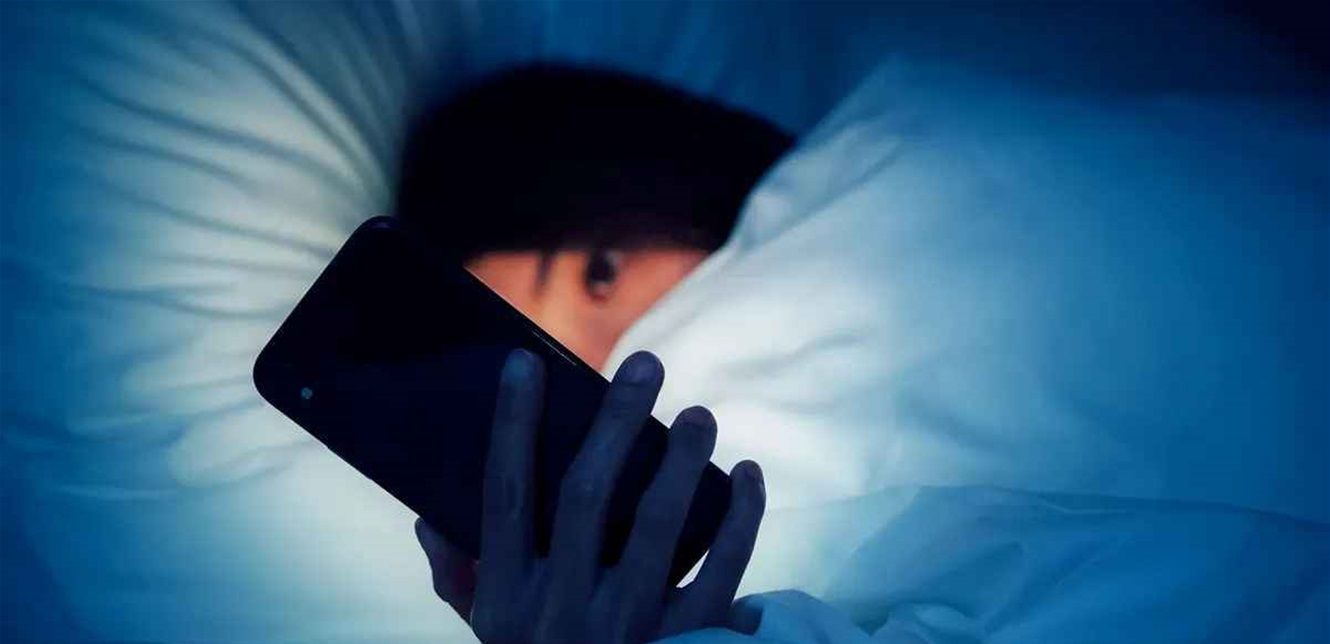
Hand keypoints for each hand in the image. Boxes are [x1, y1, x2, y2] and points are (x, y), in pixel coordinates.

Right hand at [416, 349, 765, 642]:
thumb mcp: (490, 635)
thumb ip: (460, 580)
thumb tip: (431, 518)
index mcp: (508, 598)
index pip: (505, 495)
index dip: (512, 425)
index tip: (525, 363)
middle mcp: (562, 610)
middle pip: (586, 495)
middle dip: (617, 421)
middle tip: (647, 364)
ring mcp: (628, 630)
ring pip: (658, 527)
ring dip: (682, 461)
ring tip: (699, 416)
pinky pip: (722, 571)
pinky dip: (741, 519)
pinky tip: (747, 474)